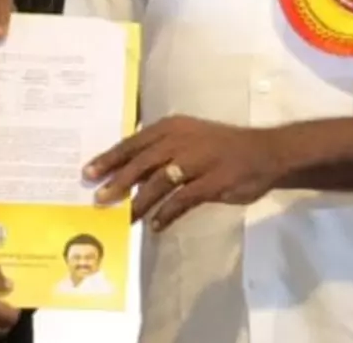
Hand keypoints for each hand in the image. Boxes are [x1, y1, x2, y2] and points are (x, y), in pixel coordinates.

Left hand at [85, 115, 283, 230]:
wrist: (264, 152)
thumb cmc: (220, 145)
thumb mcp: (188, 136)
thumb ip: (160, 149)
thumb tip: (127, 170)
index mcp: (171, 127)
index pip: (133, 142)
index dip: (110, 158)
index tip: (89, 172)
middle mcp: (181, 140)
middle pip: (141, 162)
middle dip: (118, 181)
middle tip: (99, 198)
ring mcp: (198, 161)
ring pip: (159, 182)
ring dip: (139, 201)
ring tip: (124, 217)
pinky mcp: (213, 182)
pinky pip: (183, 200)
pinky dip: (167, 213)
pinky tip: (156, 225)